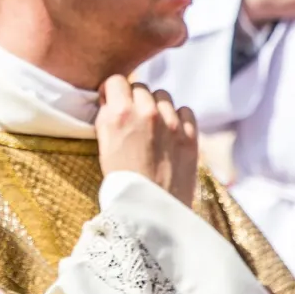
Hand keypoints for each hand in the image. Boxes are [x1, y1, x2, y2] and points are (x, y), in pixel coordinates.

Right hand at [95, 76, 197, 208]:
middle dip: (134, 99)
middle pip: (140, 86)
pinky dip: (178, 118)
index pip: (116, 80)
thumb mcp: (104, 146)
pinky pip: (185, 110)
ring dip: (156, 106)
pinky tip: (170, 133)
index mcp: (119, 114)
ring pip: (163, 95)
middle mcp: (146, 113)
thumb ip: (107, 117)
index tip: (113, 102)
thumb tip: (111, 98)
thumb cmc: (123, 182)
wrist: (152, 212)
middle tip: (133, 119)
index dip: (112, 91)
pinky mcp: (190, 134)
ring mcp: (171, 123)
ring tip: (152, 127)